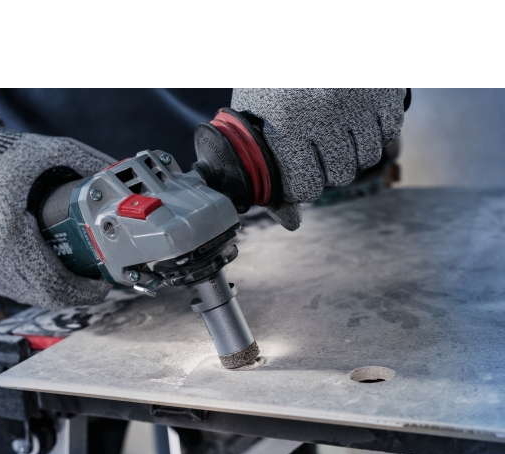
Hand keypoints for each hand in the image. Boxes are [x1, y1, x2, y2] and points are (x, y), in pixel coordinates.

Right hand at [0, 106, 114, 308]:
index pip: (55, 283)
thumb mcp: (51, 152)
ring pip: (27, 296)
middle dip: (76, 294)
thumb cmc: (0, 154)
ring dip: (56, 292)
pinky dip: (35, 286)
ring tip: (78, 279)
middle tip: (96, 284)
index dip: (84, 291)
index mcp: (8, 236)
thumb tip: (121, 180)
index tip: (103, 284)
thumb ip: (89, 165)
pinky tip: (53, 276)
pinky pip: (11, 287)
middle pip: (45, 296)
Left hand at [231, 88, 406, 229]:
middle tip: (316, 149)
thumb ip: (272, 176)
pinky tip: (355, 118)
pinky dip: (375, 132)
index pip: (305, 189)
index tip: (298, 172)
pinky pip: (390, 135)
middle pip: (339, 176)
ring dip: (351, 152)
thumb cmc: (273, 83)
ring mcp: (357, 100)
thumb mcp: (258, 124)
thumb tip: (293, 224)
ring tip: (335, 132)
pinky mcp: (384, 89)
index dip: (302, 186)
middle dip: (327, 169)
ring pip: (367, 159)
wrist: (304, 35)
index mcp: (286, 124)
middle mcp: (324, 113)